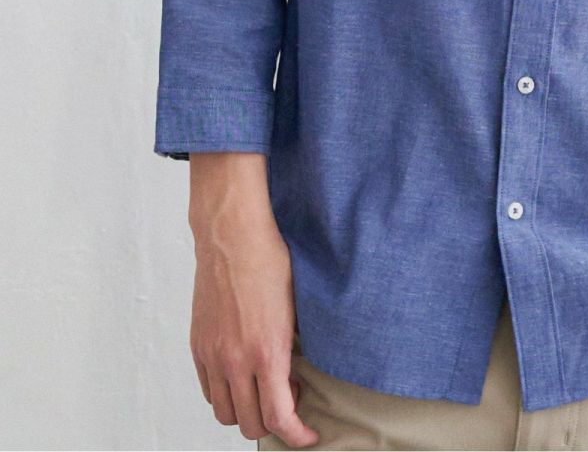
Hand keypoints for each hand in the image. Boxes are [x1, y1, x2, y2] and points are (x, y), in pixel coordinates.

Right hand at [188, 154, 319, 447]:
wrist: (233, 236)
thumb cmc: (270, 261)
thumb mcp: (295, 307)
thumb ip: (291, 349)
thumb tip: (294, 375)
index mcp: (267, 352)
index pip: (280, 417)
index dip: (297, 435)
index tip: (308, 436)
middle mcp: (236, 361)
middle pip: (250, 424)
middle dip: (273, 424)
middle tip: (289, 402)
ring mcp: (213, 355)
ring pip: (226, 413)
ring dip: (246, 412)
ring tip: (263, 388)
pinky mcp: (198, 346)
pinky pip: (208, 391)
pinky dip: (225, 394)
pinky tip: (241, 375)